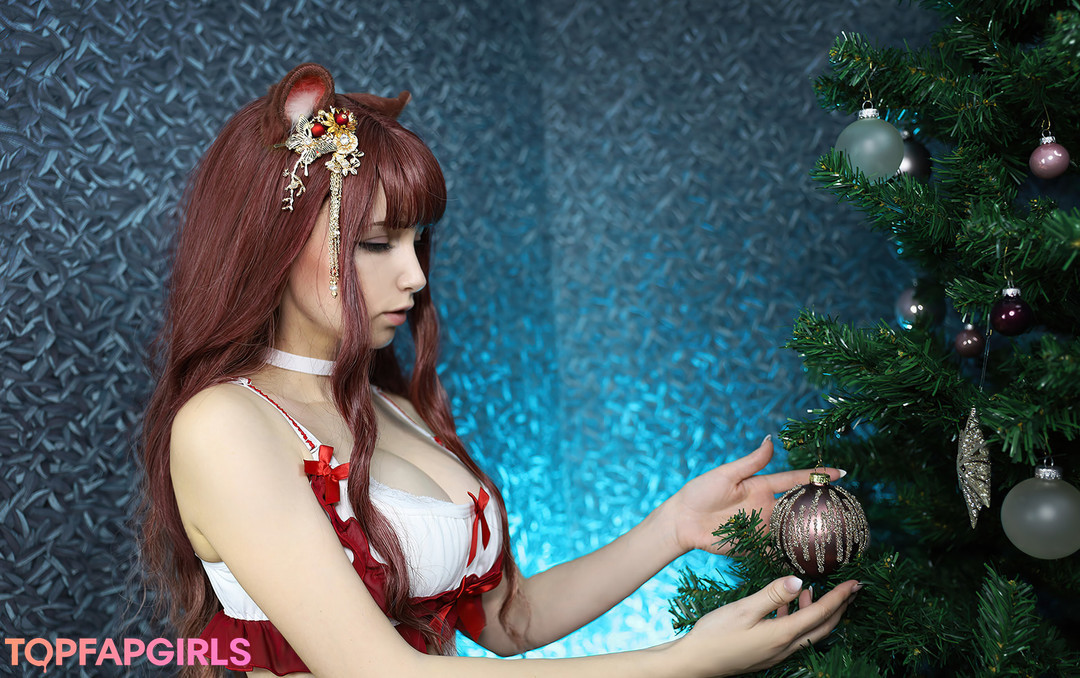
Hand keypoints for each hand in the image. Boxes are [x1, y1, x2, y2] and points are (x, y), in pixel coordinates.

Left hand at [663, 436, 842, 553]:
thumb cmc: (700, 492)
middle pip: (799, 507)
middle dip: (822, 507)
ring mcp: (762, 528)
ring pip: (792, 530)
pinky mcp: (754, 546)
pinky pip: (777, 553)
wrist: (682, 521)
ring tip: (838, 538)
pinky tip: (810, 563)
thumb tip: (770, 439)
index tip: (841, 474)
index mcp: (761, 486)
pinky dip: (792, 558)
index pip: (794, 480)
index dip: (816, 476)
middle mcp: (766, 507)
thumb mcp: (726, 474)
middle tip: (848, 509)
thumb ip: (751, 461)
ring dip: (811, 534)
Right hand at [677, 576, 859, 677]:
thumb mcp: (743, 609)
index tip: (856, 583)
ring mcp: (777, 653)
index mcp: (782, 635)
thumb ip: (772, 595)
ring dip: (818, 613)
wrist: (695, 662)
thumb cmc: (715, 634)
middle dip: (840, 608)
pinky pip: (794, 636)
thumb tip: (799, 580)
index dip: (840, 598)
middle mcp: (785, 648)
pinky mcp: (767, 653)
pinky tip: (788, 606)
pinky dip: (799, 619)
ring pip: (809, 632)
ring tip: (816, 591)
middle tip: (852, 589)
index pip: (820, 614)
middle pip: (823, 627)